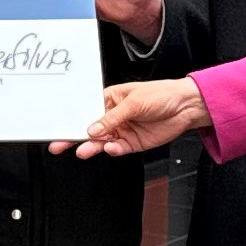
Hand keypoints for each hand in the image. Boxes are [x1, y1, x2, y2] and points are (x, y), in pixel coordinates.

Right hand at [70, 79, 207, 157]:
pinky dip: (112, 150)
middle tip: (59, 145)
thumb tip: (92, 129)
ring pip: (101, 142)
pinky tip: (110, 148)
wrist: (186, 107)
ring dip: (92, 147)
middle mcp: (114, 116)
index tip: (61, 128)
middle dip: (74, 137)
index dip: (73, 120)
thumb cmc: (162, 94)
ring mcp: (122, 131)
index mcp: (110, 100)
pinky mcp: (132, 143)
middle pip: (90, 129)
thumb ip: (112, 118)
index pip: (87, 111)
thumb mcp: (134, 102)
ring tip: (83, 151)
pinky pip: (118, 149)